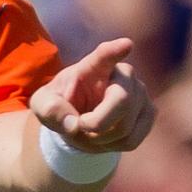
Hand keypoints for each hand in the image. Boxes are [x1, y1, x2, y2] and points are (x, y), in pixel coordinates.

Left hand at [30, 37, 155, 155]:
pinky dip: (113, 146)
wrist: (79, 119)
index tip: (126, 45)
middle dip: (99, 124)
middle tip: (80, 127)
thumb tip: (73, 124)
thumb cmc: (60, 106)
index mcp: (93, 66)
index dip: (115, 51)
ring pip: (126, 126)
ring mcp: (140, 92)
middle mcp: (123, 74)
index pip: (105, 55)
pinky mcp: (148, 112)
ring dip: (101, 139)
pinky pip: (133, 139)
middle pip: (122, 101)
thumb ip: (50, 110)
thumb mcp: (43, 106)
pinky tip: (105, 137)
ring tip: (89, 132)